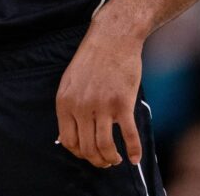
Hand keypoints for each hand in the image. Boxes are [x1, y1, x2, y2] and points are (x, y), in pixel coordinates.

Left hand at [54, 23, 144, 168]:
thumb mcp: (70, 81)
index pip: (68, 141)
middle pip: (87, 148)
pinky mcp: (123, 103)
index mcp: (65, 102)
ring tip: (117, 159)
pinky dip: (133, 151)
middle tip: (106, 162)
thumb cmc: (92, 59)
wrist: (112, 38)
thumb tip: (70, 133)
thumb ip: (69, 106)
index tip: (88, 154)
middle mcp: (81, 106)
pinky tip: (135, 158)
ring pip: (105, 147)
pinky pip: (128, 136)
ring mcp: (102, 105)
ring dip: (111, 159)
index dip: (79, 153)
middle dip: (97, 161)